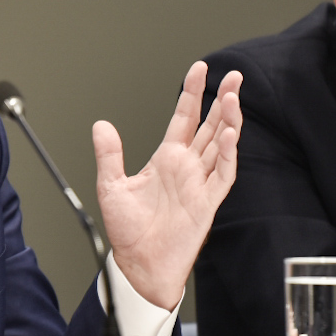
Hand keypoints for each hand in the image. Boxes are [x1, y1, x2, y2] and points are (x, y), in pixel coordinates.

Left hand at [93, 62, 242, 309]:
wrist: (139, 265)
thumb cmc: (128, 231)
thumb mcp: (111, 186)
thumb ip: (109, 155)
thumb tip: (101, 125)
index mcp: (166, 159)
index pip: (184, 118)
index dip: (192, 94)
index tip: (199, 69)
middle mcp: (187, 168)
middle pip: (210, 126)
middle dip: (222, 100)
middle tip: (234, 75)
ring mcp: (200, 183)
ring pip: (222, 145)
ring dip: (229, 122)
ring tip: (233, 97)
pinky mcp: (207, 203)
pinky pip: (223, 174)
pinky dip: (229, 154)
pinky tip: (229, 135)